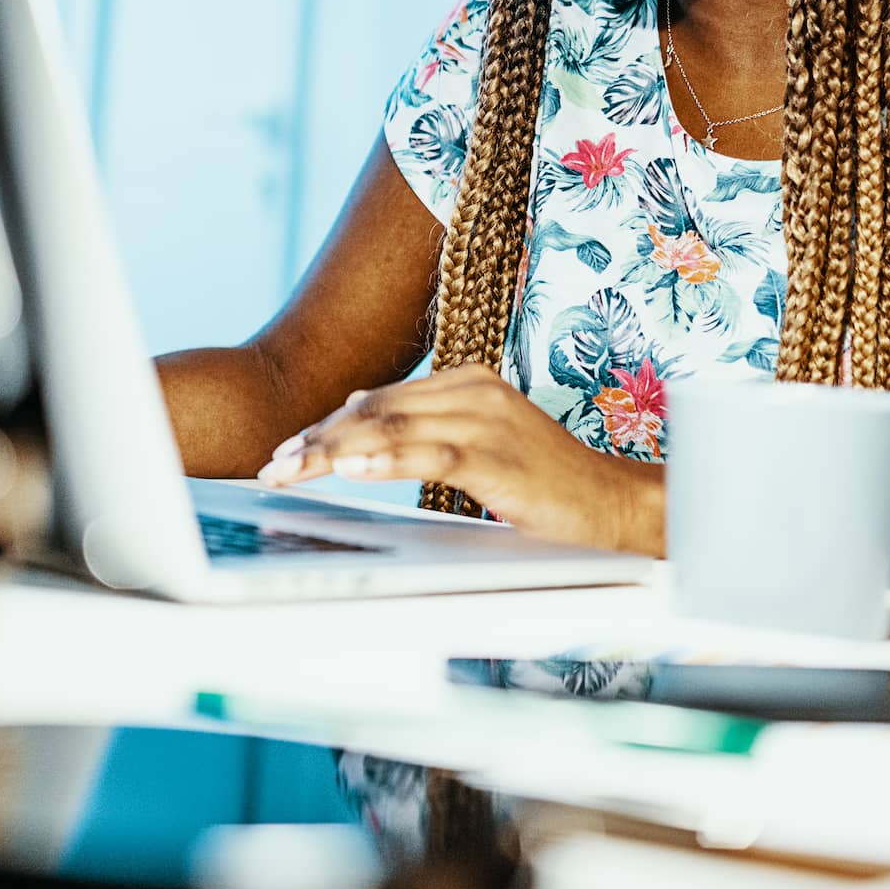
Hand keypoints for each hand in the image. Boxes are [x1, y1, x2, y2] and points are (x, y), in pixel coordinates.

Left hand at [254, 364, 662, 553]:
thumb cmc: (547, 485)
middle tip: (272, 466)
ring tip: (291, 469)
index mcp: (466, 382)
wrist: (616, 506)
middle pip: (374, 411)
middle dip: (318, 440)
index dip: (326, 427)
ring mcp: (487, 420)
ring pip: (391, 429)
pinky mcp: (500, 456)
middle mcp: (473, 391)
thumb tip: (357, 420)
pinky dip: (386, 459)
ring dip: (333, 451)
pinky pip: (431, 454)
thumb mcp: (480, 448)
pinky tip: (351, 468)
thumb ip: (425, 431)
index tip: (285, 451)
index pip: (378, 402)